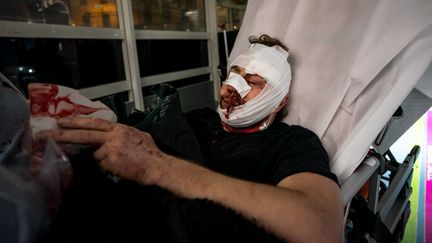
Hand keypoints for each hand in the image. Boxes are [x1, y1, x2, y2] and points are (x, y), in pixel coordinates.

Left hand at [36, 116, 163, 184]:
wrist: (158, 166)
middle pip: (83, 135)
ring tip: (121, 162)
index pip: (94, 123)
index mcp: (119, 128)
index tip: (62, 121)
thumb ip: (123, 134)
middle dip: (62, 135)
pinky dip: (110, 168)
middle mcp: (113, 137)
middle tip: (45, 135)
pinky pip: (103, 166)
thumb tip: (114, 136)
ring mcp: (110, 149)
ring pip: (96, 156)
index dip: (77, 121)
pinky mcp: (110, 162)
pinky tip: (122, 168)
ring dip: (105, 160)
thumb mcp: (139, 135)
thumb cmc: (151, 153)